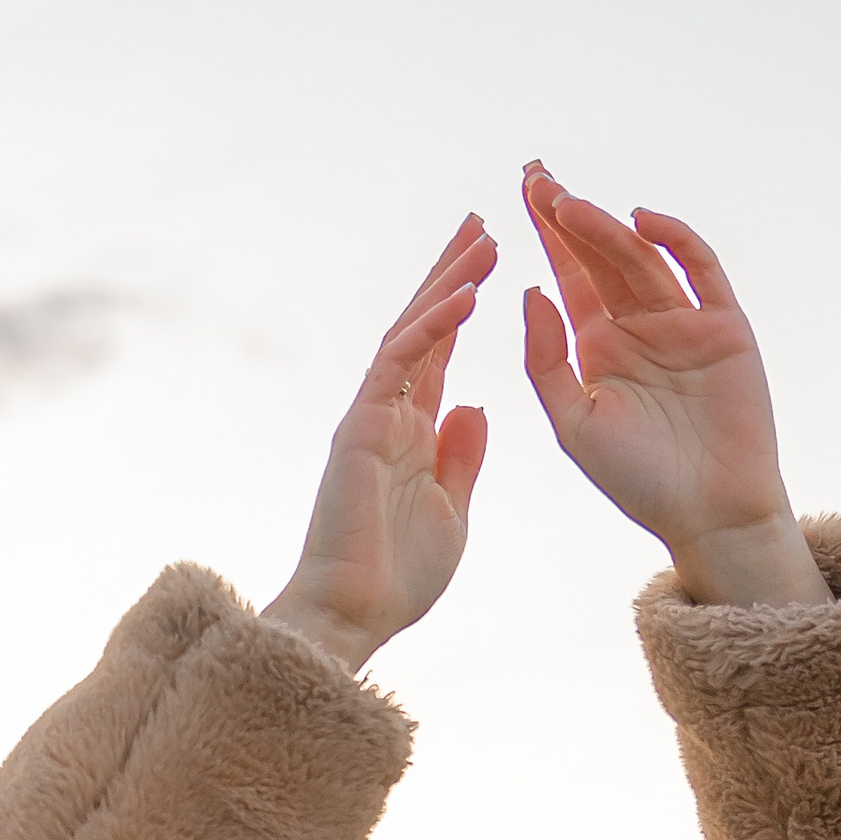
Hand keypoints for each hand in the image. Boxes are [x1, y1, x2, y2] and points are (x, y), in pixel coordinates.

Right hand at [263, 216, 494, 672]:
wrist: (353, 616)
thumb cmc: (396, 579)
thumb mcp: (451, 511)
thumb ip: (462, 458)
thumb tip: (476, 407)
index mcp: (410, 434)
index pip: (438, 355)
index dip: (460, 307)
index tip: (487, 262)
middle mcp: (387, 416)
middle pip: (422, 329)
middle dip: (451, 274)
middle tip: (481, 223)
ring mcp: (370, 418)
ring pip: (410, 333)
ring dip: (447, 284)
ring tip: (483, 238)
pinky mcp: (360, 429)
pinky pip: (400, 365)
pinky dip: (433, 328)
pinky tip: (465, 295)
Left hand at [519, 172, 826, 607]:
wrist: (708, 513)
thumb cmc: (637, 480)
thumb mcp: (573, 423)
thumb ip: (546, 361)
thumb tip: (529, 292)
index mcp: (598, 348)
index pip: (568, 278)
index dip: (545, 236)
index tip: (519, 195)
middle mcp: (638, 327)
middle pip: (599, 256)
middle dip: (567, 217)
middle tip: (535, 176)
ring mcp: (683, 322)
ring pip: (640, 259)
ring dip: (605, 228)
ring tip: (568, 203)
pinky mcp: (725, 325)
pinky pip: (700, 271)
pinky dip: (675, 240)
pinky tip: (640, 220)